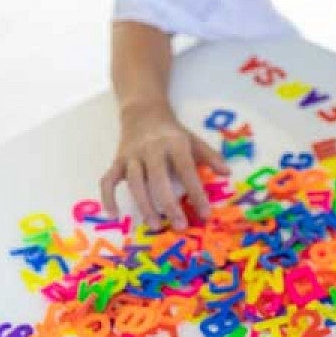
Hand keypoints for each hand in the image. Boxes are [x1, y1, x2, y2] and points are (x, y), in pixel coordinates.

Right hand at [100, 102, 228, 229]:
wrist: (142, 111)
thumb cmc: (172, 131)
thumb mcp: (193, 139)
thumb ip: (210, 157)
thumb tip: (227, 173)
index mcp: (174, 144)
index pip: (186, 170)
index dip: (196, 193)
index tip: (205, 214)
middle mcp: (151, 150)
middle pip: (158, 179)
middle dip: (169, 204)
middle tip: (180, 226)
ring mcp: (132, 156)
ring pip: (135, 182)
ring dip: (144, 205)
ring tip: (155, 225)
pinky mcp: (117, 160)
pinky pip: (108, 180)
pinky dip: (108, 197)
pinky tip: (113, 214)